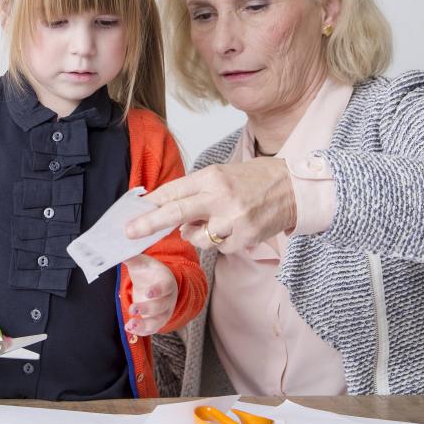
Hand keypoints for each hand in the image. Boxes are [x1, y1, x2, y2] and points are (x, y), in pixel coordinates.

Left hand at [123, 254, 177, 335]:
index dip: (158, 290)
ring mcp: (164, 311)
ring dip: (145, 325)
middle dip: (147, 309)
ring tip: (130, 325)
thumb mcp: (142, 262)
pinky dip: (142, 331)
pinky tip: (130, 329)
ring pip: (158, 321)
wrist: (156, 282)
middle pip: (161, 306)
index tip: (147, 292)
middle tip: (133, 309)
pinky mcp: (157, 321)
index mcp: (166, 281)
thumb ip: (131, 258)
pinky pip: (152, 329)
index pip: (165, 286)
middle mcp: (168, 298)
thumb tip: (116, 251)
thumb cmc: (149, 271)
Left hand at [125, 158, 296, 253]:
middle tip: (130, 233)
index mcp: (212, 177)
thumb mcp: (223, 175)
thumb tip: (165, 208)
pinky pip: (219, 248)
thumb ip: (196, 191)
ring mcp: (234, 220)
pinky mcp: (244, 238)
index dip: (150, 204)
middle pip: (176, 213)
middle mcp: (221, 197)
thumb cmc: (255, 180)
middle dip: (149, 224)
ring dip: (197, 235)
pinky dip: (221, 242)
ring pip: (197, 238)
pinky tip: (235, 228)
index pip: (174, 191)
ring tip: (216, 221)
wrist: (293, 188)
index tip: (133, 213)